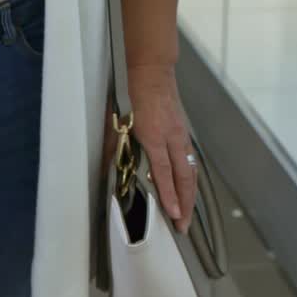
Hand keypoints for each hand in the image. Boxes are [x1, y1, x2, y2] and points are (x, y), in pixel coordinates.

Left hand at [128, 63, 195, 233]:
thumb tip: (104, 170)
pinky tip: (189, 191)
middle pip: (184, 178)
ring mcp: (181, 135)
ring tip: (187, 215)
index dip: (169, 196)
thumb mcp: (117, 120)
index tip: (173, 215)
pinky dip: (191, 180)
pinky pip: (191, 161)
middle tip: (183, 226)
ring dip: (190, 196)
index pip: (164, 173)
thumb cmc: (132, 94)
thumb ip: (113, 147)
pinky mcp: (183, 132)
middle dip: (185, 204)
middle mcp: (172, 138)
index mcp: (155, 136)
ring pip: (191, 171)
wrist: (151, 70)